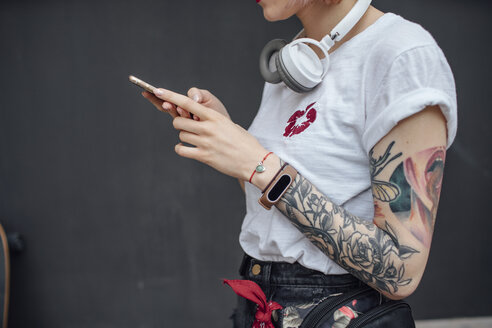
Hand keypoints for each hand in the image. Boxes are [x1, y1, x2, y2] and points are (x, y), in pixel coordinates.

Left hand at [152, 88, 279, 186]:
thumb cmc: (245, 142)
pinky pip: (182, 150)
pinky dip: (181, 149)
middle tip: (188, 128)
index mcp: (215, 117)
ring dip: (184, 137)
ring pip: (181, 135)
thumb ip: (213, 121)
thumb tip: (198, 120)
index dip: (171, 96)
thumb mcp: (230, 125)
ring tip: (195, 141)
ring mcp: (205, 142)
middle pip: (179, 121)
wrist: (254, 161)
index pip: (188, 102)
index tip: (158, 91)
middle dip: (180, 123)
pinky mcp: (204, 156)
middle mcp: (208, 128)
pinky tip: (188, 149)